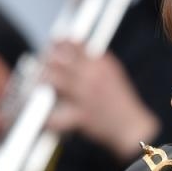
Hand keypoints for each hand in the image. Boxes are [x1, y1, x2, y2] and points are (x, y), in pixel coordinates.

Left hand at [41, 41, 159, 160]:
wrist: (132, 127)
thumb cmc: (120, 101)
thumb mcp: (112, 72)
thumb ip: (93, 59)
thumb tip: (73, 47)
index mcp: (101, 64)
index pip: (73, 44)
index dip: (58, 43)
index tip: (52, 45)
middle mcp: (93, 77)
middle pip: (59, 58)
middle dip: (47, 60)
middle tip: (42, 63)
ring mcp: (85, 96)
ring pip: (53, 80)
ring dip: (41, 80)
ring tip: (39, 83)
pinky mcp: (80, 117)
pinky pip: (55, 116)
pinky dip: (45, 117)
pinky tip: (41, 113)